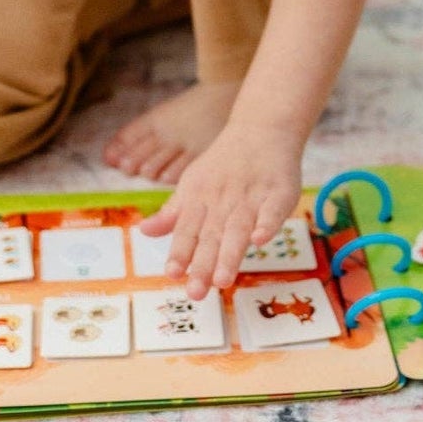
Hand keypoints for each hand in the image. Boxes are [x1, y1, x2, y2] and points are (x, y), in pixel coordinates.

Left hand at [138, 119, 303, 299]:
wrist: (260, 129)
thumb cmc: (223, 164)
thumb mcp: (192, 184)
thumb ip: (173, 214)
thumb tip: (144, 232)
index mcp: (200, 200)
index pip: (188, 230)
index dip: (180, 252)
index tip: (172, 274)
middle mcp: (224, 201)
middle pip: (212, 235)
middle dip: (203, 264)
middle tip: (196, 292)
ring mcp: (252, 197)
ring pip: (239, 228)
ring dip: (230, 253)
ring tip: (222, 279)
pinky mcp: (279, 192)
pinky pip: (273, 209)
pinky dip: (267, 224)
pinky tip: (261, 240)